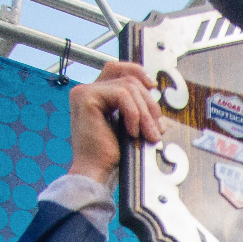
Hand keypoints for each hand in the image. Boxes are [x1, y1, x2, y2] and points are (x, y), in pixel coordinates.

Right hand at [67, 61, 162, 184]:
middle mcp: (87, 90)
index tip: (153, 85)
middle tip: (157, 128)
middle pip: (128, 78)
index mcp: (96, 95)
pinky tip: (132, 132)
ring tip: (148, 134)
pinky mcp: (86, 97)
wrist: (96, 172)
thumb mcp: (130, 125)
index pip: (118, 69)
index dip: (137, 71)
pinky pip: (121, 94)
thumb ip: (137, 107)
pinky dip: (133, 114)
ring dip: (145, 113)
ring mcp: (84, 92)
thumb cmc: (111, 156)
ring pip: (128, 86)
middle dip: (149, 103)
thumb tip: (154, 93)